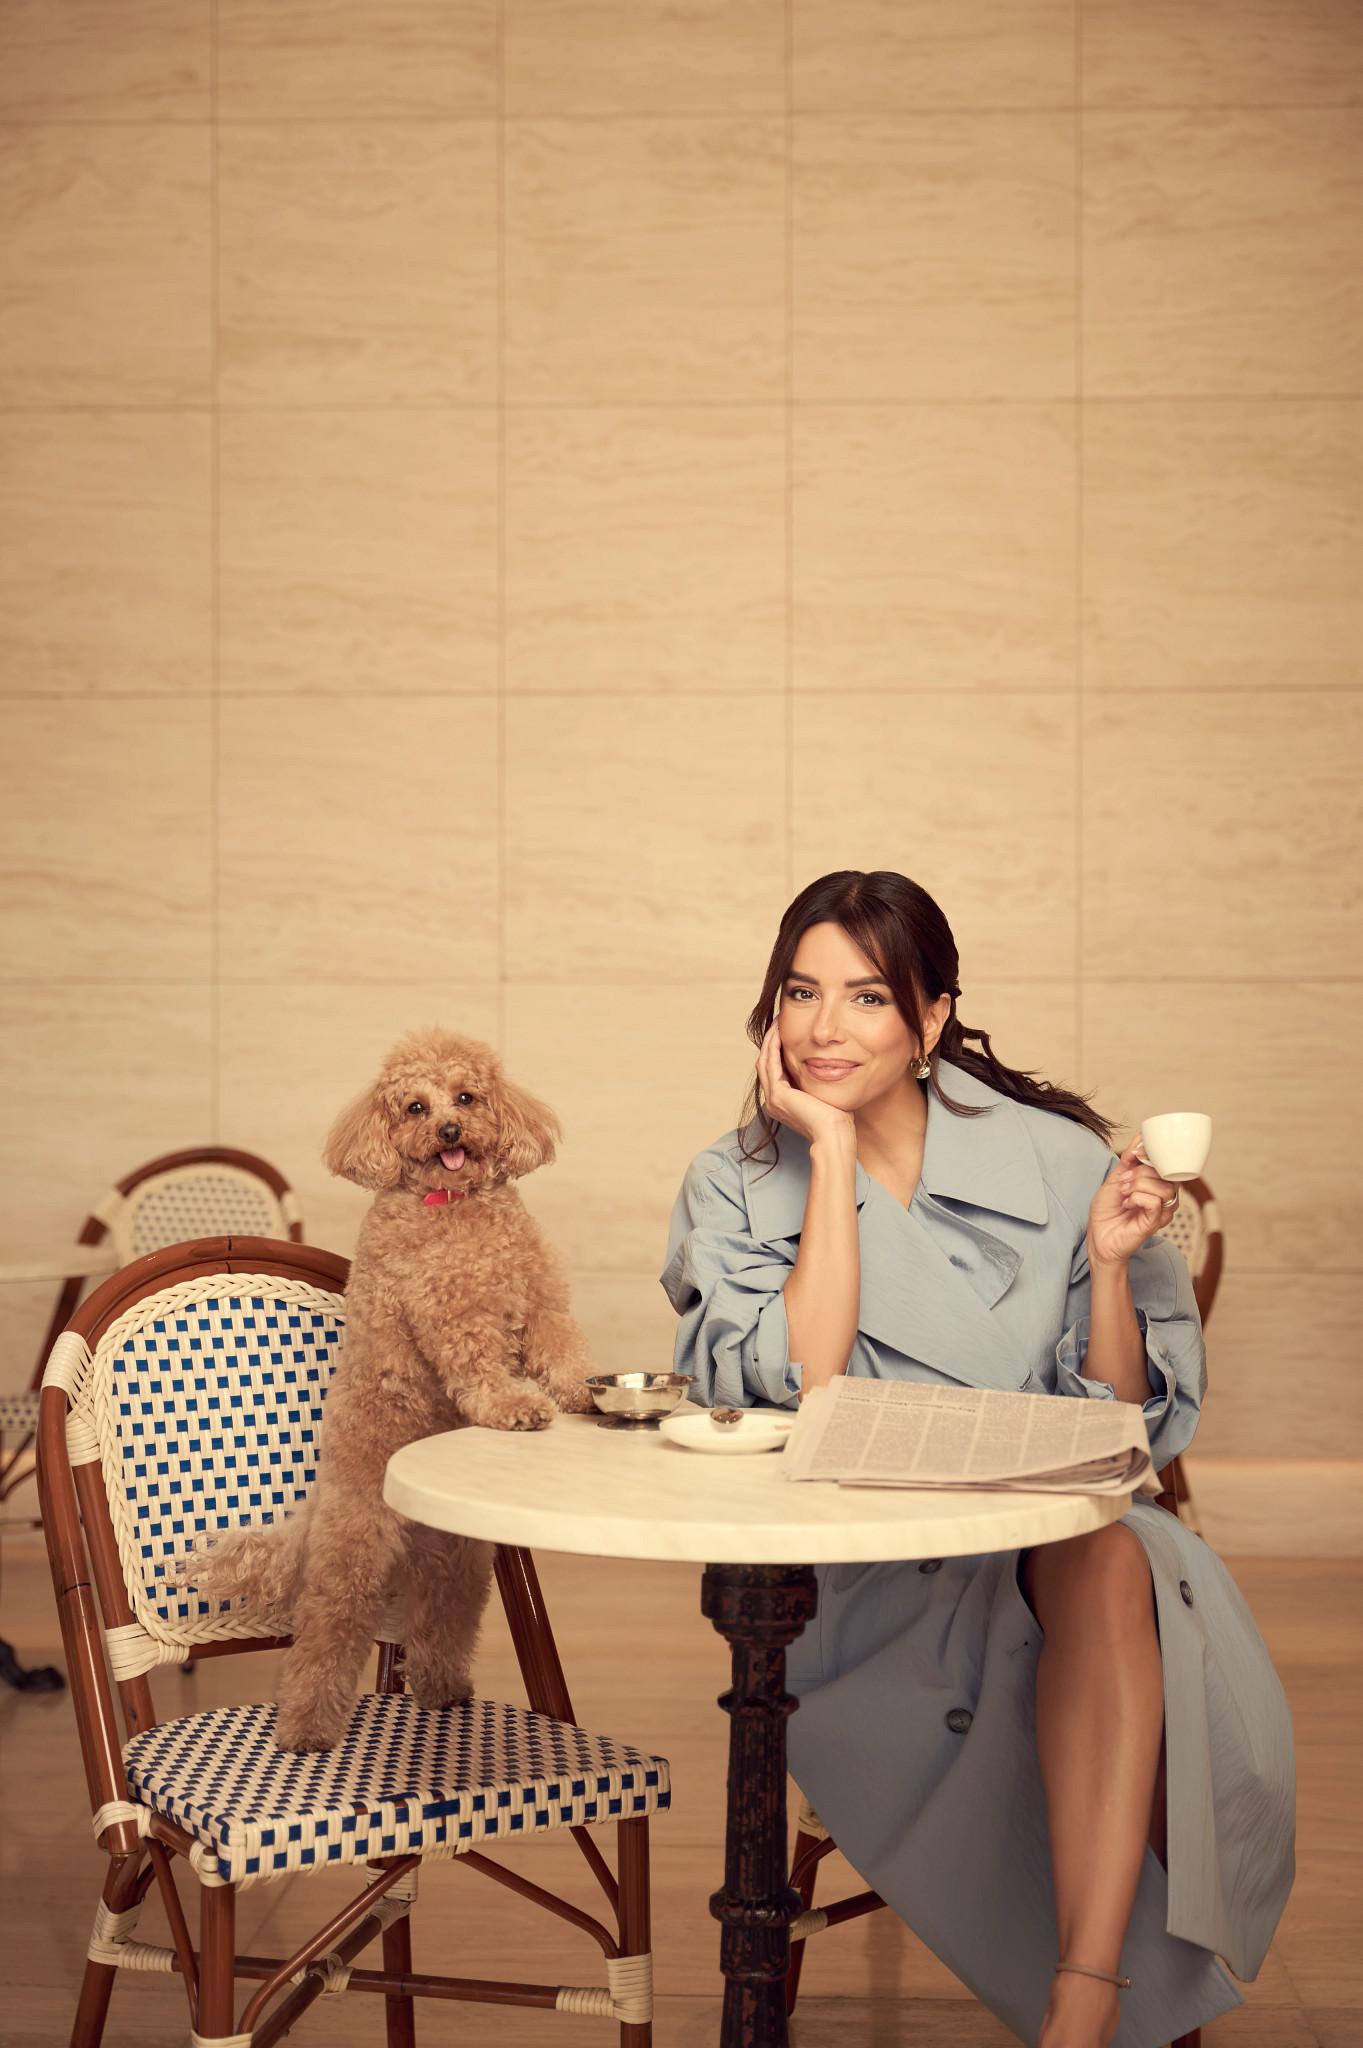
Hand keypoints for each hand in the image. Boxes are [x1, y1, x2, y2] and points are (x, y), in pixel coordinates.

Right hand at [757, 1022, 855, 1152]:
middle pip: (766, 1063)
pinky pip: (771, 1064)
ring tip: (777, 1022)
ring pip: (765, 1061)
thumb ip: (819, 1081)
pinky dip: (773, 1047)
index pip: (776, 1070)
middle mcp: (774, 1101)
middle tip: (779, 1021)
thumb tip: (829, 1066)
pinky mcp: (777, 1095)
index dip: (779, 1049)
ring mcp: (773, 1098)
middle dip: (771, 1041)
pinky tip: (779, 1033)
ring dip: (770, 1040)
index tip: (787, 1031)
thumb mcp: (824, 1094)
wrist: (834, 1135)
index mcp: (783, 1102)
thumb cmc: (837, 1119)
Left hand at [1086, 1139, 1179, 1270]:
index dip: (1153, 1153)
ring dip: (1136, 1186)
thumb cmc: (1107, 1209)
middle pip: (1165, 1172)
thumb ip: (1130, 1158)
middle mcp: (1164, 1195)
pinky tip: (1127, 1204)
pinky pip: (1154, 1201)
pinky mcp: (1156, 1222)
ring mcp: (1162, 1209)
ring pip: (1162, 1186)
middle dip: (1139, 1172)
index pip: (1167, 1162)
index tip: (1136, 1153)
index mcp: (1157, 1182)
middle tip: (1123, 1182)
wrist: (1098, 1235)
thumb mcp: (1116, 1177)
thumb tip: (1141, 1137)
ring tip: (1124, 1194)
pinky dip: (1137, 1198)